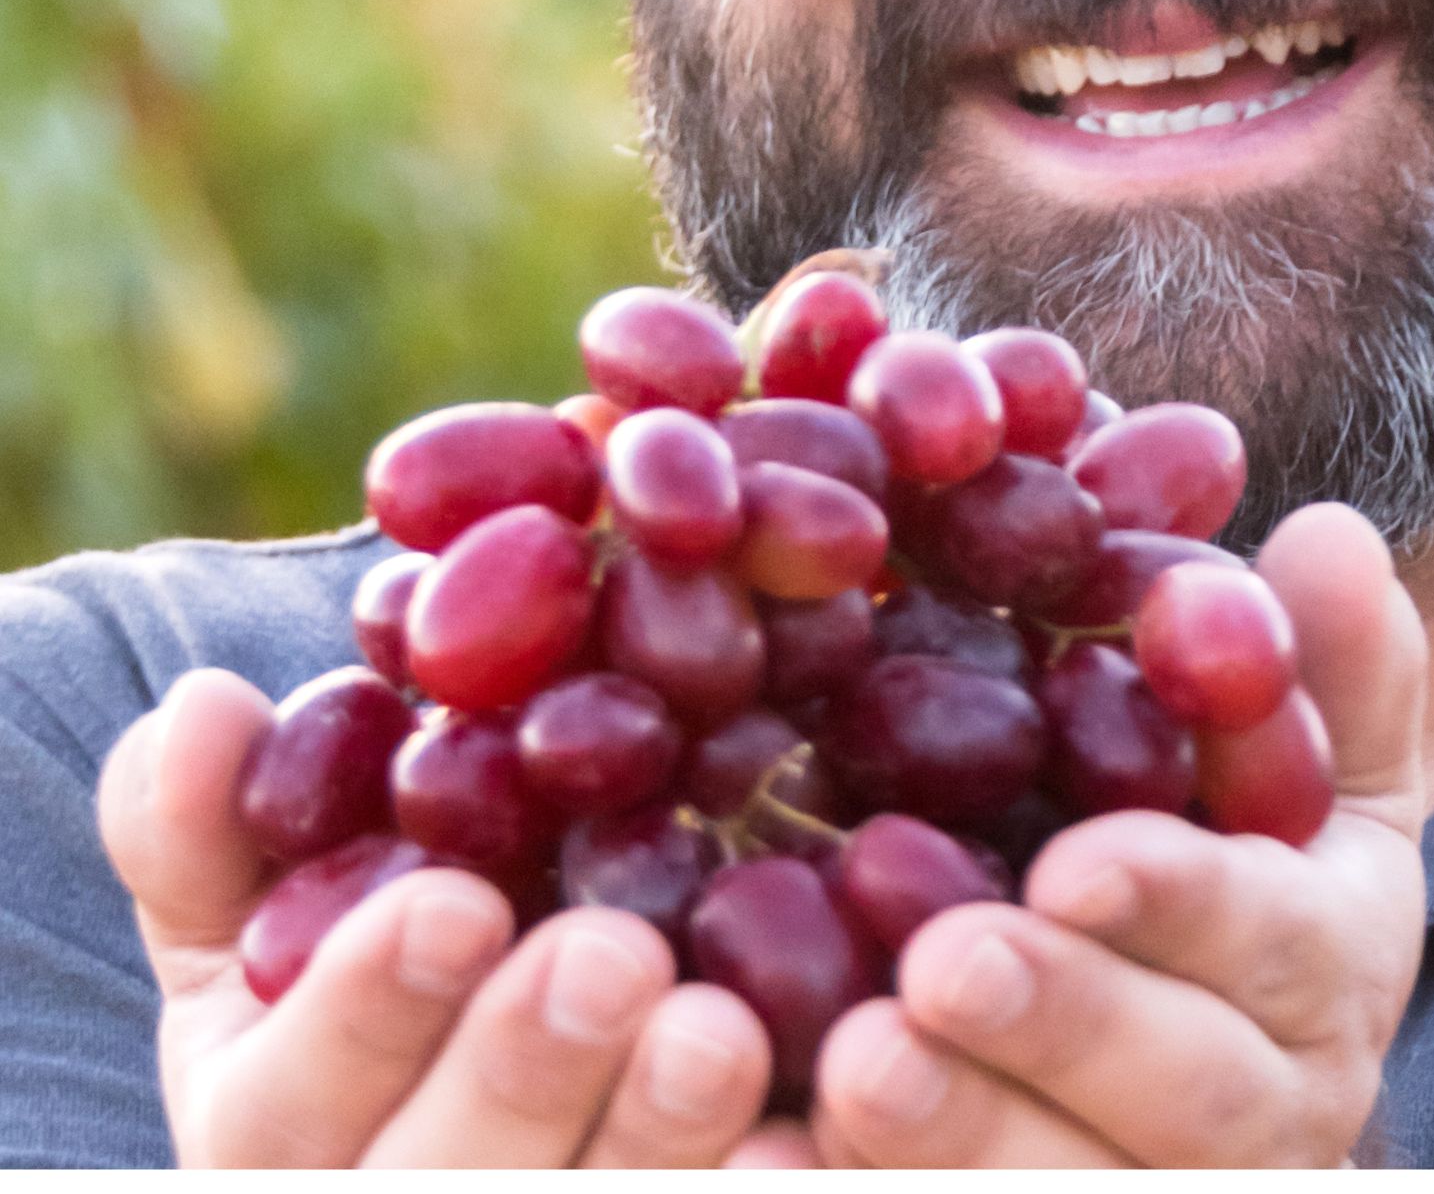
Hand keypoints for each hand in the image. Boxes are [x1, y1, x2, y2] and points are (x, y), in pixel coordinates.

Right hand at [97, 668, 775, 1166]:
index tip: (454, 902)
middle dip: (523, 1076)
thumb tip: (202, 707)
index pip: (295, 1103)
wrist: (463, 1077)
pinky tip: (813, 1136)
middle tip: (613, 957)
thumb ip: (208, 823)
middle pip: (451, 1188)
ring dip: (656, 1144)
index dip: (367, 1013)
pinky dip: (769, 1191)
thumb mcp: (252, 912)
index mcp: (281, 1133)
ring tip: (722, 1030)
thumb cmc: (357, 982)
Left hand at [810, 501, 1427, 1166]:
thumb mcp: (1284, 785)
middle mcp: (1254, 1109)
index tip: (1076, 863)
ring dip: (963, 1138)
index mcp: (1311, 966)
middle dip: (1064, 1025)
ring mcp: (1132, 1189)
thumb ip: (1308, 672)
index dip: (1181, 902)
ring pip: (1063, 1191)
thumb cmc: (1220, 895)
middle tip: (940, 967)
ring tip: (857, 1066)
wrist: (1184, 1104)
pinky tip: (781, 1154)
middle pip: (1180, 1093)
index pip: (1270, 936)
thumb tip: (1329, 530)